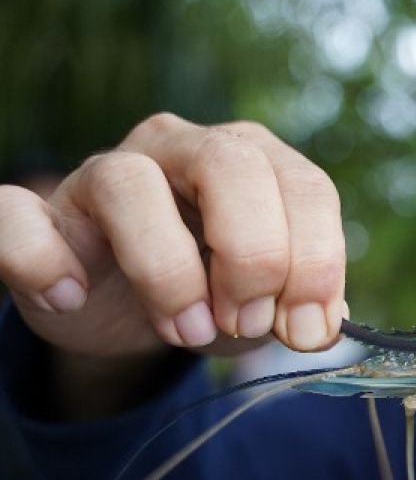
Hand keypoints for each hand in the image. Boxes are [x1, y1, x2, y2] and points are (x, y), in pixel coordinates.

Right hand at [0, 113, 345, 358]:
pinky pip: (17, 215)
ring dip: (167, 270)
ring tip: (187, 330)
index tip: (306, 330)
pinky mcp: (39, 214)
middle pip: (230, 163)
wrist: (129, 316)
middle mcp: (180, 149)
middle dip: (254, 256)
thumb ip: (299, 307)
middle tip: (246, 324)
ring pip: (128, 182)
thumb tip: (321, 326)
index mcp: (253, 161)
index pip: (306, 186)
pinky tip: (73, 297)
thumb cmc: (213, 294)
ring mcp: (103, 174)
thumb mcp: (268, 304)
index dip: (316, 262)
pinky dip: (44, 260)